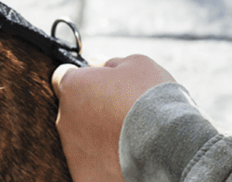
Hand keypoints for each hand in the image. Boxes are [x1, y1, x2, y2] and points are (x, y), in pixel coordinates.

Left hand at [52, 55, 178, 181]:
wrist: (168, 143)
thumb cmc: (151, 97)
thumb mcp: (136, 64)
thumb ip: (108, 63)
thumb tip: (94, 62)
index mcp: (72, 88)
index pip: (63, 78)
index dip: (82, 80)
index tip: (99, 86)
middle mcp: (64, 119)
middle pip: (72, 111)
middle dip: (91, 111)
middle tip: (121, 113)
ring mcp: (72, 151)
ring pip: (80, 140)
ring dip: (97, 138)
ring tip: (128, 138)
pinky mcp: (83, 176)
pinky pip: (90, 165)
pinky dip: (104, 163)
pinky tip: (125, 159)